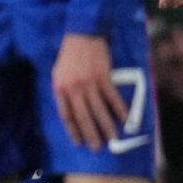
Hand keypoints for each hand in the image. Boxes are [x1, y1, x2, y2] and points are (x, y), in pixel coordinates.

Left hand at [52, 32, 126, 147]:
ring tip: (112, 139)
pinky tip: (124, 120)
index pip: (66, 115)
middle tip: (97, 147)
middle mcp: (73, 88)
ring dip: (106, 126)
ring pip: (99, 110)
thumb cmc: (69, 55)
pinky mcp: (103, 77)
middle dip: (90, 134)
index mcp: (59, 88)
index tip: (79, 142)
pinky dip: (119, 109)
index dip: (73, 130)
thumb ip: (62, 91)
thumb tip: (69, 111)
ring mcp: (89, 83)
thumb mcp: (57, 73)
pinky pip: (112, 97)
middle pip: (83, 116)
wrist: (82, 35)